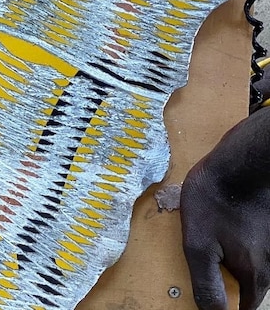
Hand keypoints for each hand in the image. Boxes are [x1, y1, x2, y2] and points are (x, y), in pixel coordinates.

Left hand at [180, 107, 269, 309]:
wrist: (239, 163)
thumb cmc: (214, 201)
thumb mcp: (196, 244)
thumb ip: (206, 283)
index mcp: (255, 274)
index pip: (245, 309)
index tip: (215, 306)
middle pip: (250, 288)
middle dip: (229, 285)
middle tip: (210, 262)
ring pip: (254, 266)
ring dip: (234, 263)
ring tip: (215, 240)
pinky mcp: (269, 228)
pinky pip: (257, 247)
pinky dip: (241, 246)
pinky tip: (226, 228)